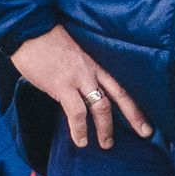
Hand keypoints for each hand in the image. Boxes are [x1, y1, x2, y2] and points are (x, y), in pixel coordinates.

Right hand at [13, 24, 150, 150]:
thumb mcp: (70, 56)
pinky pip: (76, 111)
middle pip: (118, 96)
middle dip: (133, 116)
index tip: (145, 121)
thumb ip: (78, 74)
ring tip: (105, 145)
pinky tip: (80, 141)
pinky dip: (79, 128)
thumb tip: (78, 94)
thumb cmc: (45, 42)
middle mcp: (90, 72)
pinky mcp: (61, 85)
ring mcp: (77, 78)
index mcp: (93, 65)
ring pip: (101, 106)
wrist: (29, 30)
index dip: (133, 106)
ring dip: (105, 128)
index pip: (119, 87)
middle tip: (145, 133)